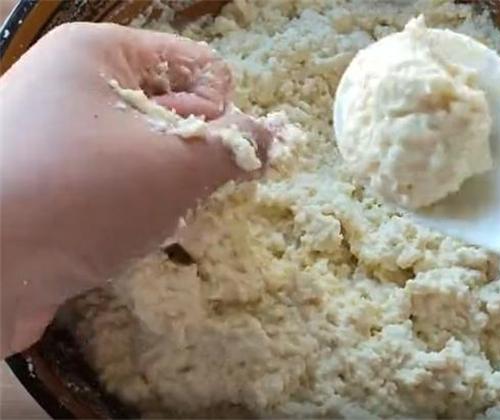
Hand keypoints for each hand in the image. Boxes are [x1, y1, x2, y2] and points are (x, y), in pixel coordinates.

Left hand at [0, 23, 270, 355]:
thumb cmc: (81, 199)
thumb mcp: (176, 167)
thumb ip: (239, 146)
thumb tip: (278, 136)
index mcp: (100, 54)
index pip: (199, 65)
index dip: (220, 110)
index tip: (208, 151)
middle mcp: (73, 83)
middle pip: (174, 108)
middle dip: (191, 155)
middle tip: (180, 190)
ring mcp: (56, 133)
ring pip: (148, 151)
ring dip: (166, 187)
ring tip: (150, 217)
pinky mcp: (49, 181)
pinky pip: (116, 180)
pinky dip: (134, 206)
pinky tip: (127, 234)